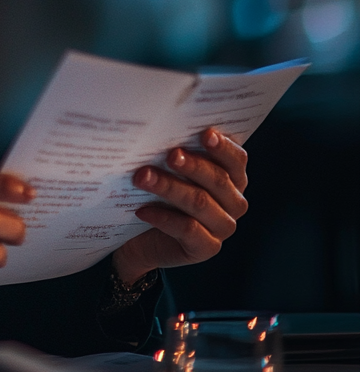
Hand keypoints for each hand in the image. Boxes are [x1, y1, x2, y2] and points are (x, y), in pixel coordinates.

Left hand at [112, 128, 248, 285]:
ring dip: (169, 187)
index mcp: (231, 177)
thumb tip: (160, 130)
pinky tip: (142, 210)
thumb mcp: (167, 169)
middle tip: (170, 155)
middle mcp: (233, 201)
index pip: (236, 160)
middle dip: (192, 165)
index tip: (205, 134)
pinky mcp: (206, 248)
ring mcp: (222, 227)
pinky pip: (189, 230)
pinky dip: (163, 217)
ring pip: (200, 203)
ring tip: (142, 177)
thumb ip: (174, 152)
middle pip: (217, 180)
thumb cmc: (157, 193)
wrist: (141, 238)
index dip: (223, 147)